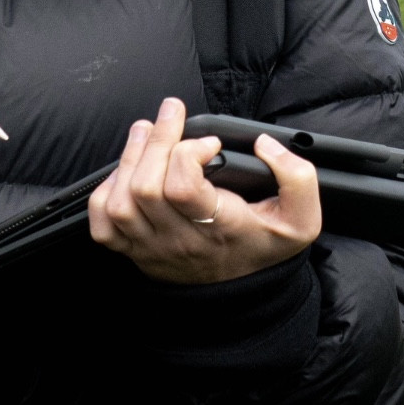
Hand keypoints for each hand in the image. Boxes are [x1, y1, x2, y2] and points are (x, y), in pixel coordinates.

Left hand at [87, 97, 321, 283]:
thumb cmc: (263, 245)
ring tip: (147, 130)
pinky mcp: (132, 250)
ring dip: (130, 157)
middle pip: (146, 187)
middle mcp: (179, 241)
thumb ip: (298, 179)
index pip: (183, 188)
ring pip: (121, 200)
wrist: (241, 291)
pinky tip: (126, 170)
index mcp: (218, 230)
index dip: (191, 153)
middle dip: (155, 140)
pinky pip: (102, 222)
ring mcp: (150, 248)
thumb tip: (264, 145)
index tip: (210, 142)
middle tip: (171, 113)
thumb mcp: (301, 219)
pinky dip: (108, 190)